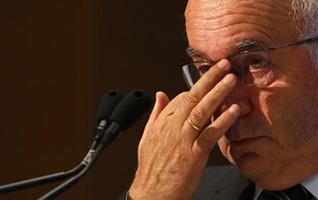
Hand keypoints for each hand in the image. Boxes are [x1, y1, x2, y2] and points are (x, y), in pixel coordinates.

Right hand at [128, 59, 239, 199]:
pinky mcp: (193, 154)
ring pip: (201, 111)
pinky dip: (222, 121)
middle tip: (224, 64)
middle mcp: (172, 127)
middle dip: (209, 78)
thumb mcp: (147, 136)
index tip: (213, 76)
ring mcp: (182, 139)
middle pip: (192, 97)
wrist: (151, 193)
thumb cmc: (151, 167)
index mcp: (163, 122)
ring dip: (217, 93)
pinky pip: (209, 134)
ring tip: (231, 79)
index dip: (199, 85)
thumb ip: (156, 113)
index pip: (182, 96)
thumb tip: (160, 94)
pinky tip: (233, 111)